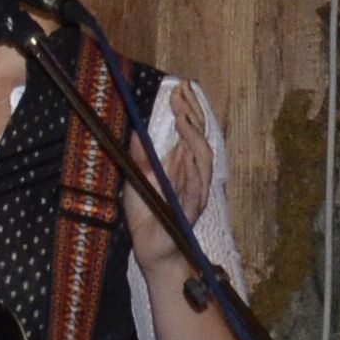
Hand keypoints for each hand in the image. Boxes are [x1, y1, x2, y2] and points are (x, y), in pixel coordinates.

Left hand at [121, 110, 216, 278]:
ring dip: (193, 137)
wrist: (152, 250)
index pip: (191, 131)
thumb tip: (136, 130)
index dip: (189, 109)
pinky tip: (186, 152)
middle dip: (193, 115)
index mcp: (183, 166)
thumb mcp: (138, 179)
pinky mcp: (191, 210)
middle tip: (181, 94)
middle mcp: (194, 176)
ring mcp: (195, 192)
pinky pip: (196, 186)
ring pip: (203, 159)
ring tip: (181, 118)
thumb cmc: (148, 215)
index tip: (180, 88)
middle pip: (201, 139)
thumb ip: (140, 156)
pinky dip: (193, 168)